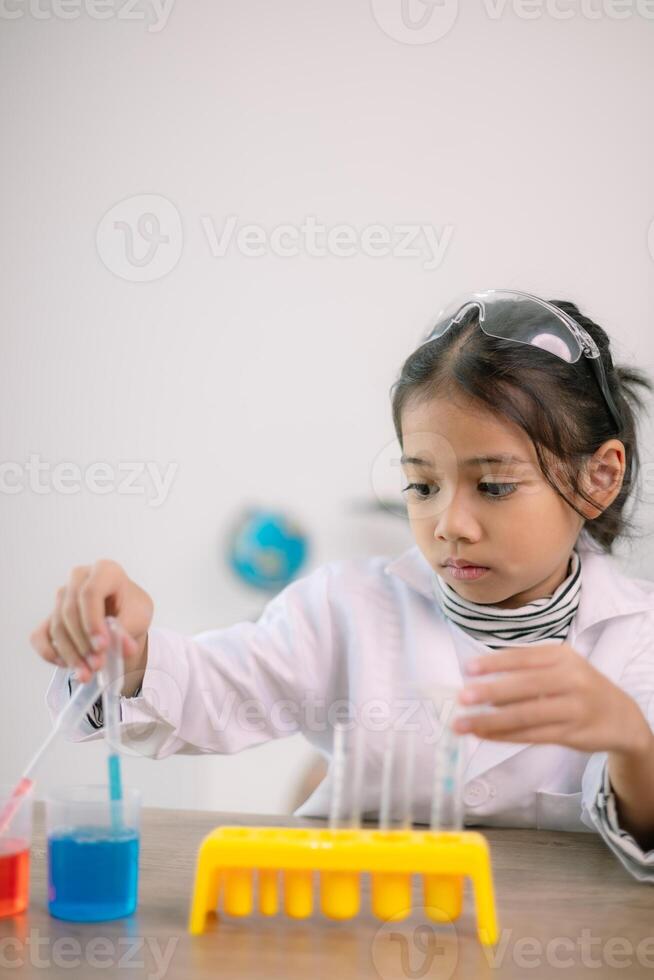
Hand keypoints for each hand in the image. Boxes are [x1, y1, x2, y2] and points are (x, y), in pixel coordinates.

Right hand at [30, 559, 152, 694]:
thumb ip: (128, 630)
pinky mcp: (50, 617)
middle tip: (98, 665)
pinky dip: (50, 654)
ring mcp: (62, 596)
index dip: (93, 622)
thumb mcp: (139, 617)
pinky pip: (39, 636)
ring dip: (71, 654)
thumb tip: (124, 648)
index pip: (90, 593)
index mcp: (105, 570)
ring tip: (88, 673)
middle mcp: (79, 578)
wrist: (124, 619)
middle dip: (83, 643)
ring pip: (57, 627)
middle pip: (70, 611)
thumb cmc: (132, 611)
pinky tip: (69, 666)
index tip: (102, 646)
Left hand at [452, 642, 649, 755]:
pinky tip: (485, 735)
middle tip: (462, 698)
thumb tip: (483, 682)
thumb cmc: (580, 687)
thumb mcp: (562, 668)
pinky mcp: (573, 734)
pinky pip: (532, 735)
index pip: (524, 657)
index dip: (495, 662)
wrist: (622, 717)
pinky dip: (505, 736)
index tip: (468, 669)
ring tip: (464, 724)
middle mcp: (571, 679)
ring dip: (491, 720)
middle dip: (490, 692)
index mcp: (563, 656)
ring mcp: (574, 708)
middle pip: (525, 686)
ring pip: (526, 715)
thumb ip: (528, 670)